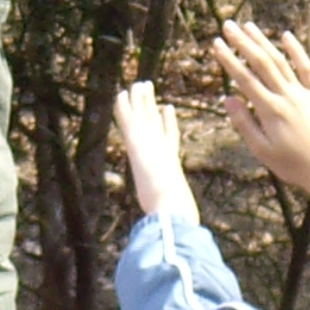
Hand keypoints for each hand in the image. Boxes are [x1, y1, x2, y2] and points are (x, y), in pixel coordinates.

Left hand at [113, 81, 195, 223]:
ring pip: (143, 116)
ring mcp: (150, 146)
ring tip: (140, 83)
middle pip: (155, 122)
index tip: (167, 110)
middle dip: (151, 106)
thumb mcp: (179, 213)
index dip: (167, 123)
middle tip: (149, 88)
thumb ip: (180, 215)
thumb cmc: (178, 216)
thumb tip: (188, 226)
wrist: (173, 210)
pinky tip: (121, 93)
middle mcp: (162, 150)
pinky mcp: (137, 146)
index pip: (168, 138)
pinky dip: (124, 108)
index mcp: (171, 163)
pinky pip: (128, 121)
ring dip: (140, 100)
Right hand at [210, 20, 309, 212]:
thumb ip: (244, 123)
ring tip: (249, 26)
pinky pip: (306, 68)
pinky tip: (286, 35)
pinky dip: (296, 51)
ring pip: (281, 61)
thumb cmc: (291, 165)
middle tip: (228, 25)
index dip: (229, 60)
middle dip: (243, 42)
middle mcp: (286, 97)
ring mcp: (302, 94)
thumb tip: (228, 99)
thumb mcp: (261, 150)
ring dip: (264, 42)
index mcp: (270, 111)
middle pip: (262, 63)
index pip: (244, 79)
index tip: (216, 44)